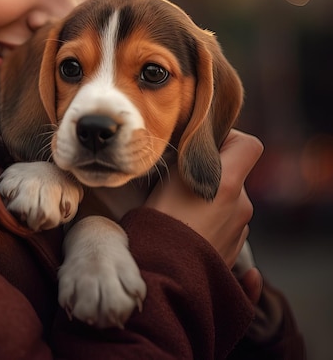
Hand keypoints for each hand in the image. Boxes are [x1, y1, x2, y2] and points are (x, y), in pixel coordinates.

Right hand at [146, 129, 262, 267]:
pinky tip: (188, 232)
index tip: (208, 145)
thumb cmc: (160, 220)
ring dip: (210, 201)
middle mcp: (241, 205)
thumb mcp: (170, 176)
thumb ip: (193, 157)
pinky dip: (210, 225)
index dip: (231, 138)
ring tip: (180, 212)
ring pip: (228, 203)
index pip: (250, 145)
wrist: (161, 272)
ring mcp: (240, 231)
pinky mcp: (234, 253)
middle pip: (234, 176)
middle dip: (212, 175)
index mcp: (227, 182)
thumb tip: (199, 146)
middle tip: (181, 182)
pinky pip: (225, 227)